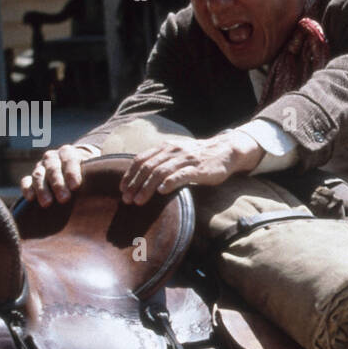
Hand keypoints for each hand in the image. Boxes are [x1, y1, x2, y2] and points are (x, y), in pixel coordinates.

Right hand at [20, 142, 99, 205]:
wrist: (74, 168)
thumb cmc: (89, 172)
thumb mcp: (95, 169)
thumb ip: (100, 174)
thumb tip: (115, 187)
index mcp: (69, 152)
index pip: (69, 160)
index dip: (72, 172)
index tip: (76, 186)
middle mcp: (53, 158)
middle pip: (53, 168)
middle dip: (58, 184)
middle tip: (64, 199)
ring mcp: (41, 167)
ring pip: (38, 175)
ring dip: (42, 189)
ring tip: (48, 203)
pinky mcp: (32, 177)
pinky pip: (26, 181)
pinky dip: (27, 188)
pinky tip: (30, 198)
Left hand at [119, 130, 264, 204]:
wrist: (225, 150)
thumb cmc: (199, 156)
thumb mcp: (178, 154)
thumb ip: (162, 161)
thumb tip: (143, 176)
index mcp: (165, 147)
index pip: (141, 159)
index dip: (129, 174)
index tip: (122, 189)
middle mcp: (173, 151)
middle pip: (148, 167)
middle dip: (135, 184)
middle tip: (126, 199)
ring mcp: (185, 159)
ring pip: (161, 172)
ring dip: (147, 187)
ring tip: (139, 201)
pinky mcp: (198, 168)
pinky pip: (181, 175)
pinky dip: (170, 182)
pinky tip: (161, 191)